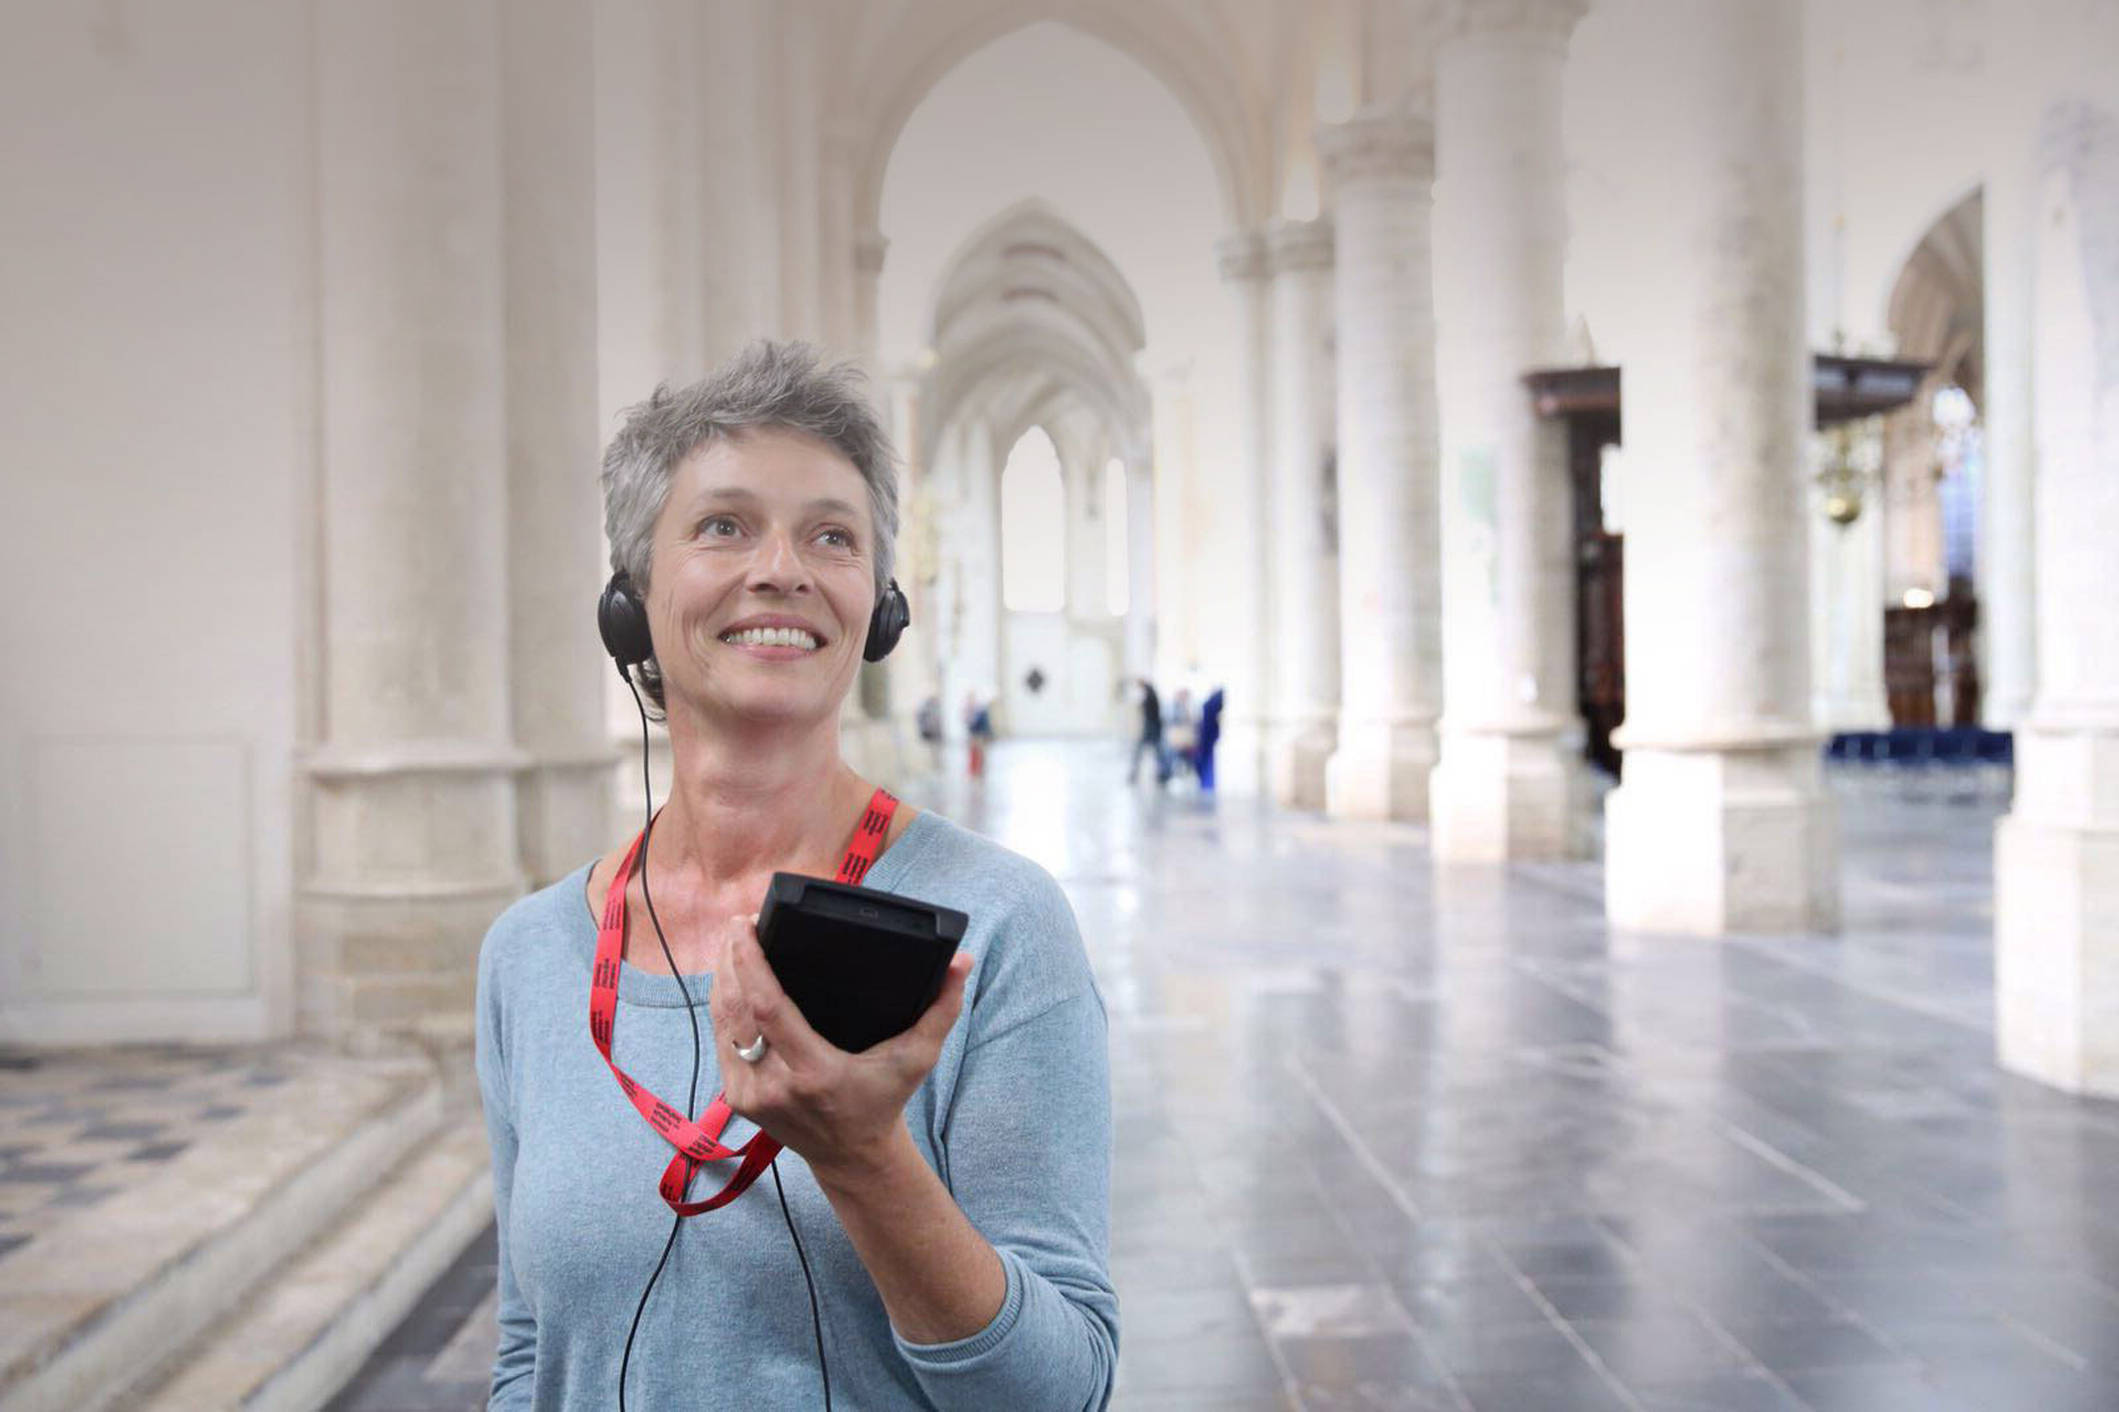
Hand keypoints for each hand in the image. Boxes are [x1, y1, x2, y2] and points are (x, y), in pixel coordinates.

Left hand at [709, 912, 973, 1181]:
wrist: (852, 1156)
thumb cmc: (884, 1100)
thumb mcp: (918, 1058)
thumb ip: (942, 1008)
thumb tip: (962, 962)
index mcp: (815, 1073)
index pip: (767, 1009)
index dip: (750, 964)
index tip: (746, 927)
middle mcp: (775, 1087)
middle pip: (736, 1009)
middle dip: (732, 961)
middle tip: (741, 923)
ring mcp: (750, 1095)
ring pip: (722, 1023)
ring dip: (723, 978)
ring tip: (733, 942)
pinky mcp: (737, 1098)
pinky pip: (721, 1041)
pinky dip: (721, 1006)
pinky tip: (728, 980)